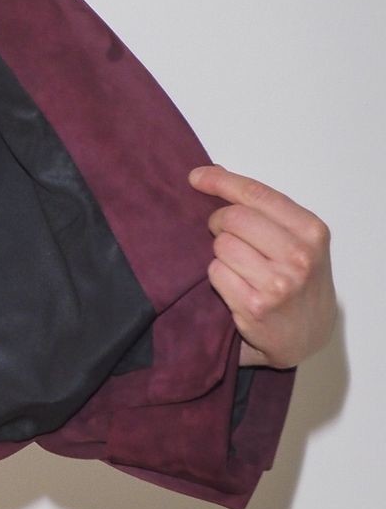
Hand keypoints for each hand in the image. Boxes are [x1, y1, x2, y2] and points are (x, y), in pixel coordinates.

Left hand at [187, 163, 335, 370]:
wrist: (308, 334)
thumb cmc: (299, 280)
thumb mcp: (299, 240)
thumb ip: (264, 209)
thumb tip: (215, 174)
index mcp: (311, 231)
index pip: (257, 194)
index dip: (221, 181)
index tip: (197, 177)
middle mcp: (299, 256)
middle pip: (234, 218)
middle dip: (219, 222)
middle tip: (224, 234)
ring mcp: (278, 283)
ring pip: (222, 246)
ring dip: (221, 253)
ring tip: (239, 266)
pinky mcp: (254, 307)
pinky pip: (216, 273)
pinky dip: (218, 276)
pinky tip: (236, 286)